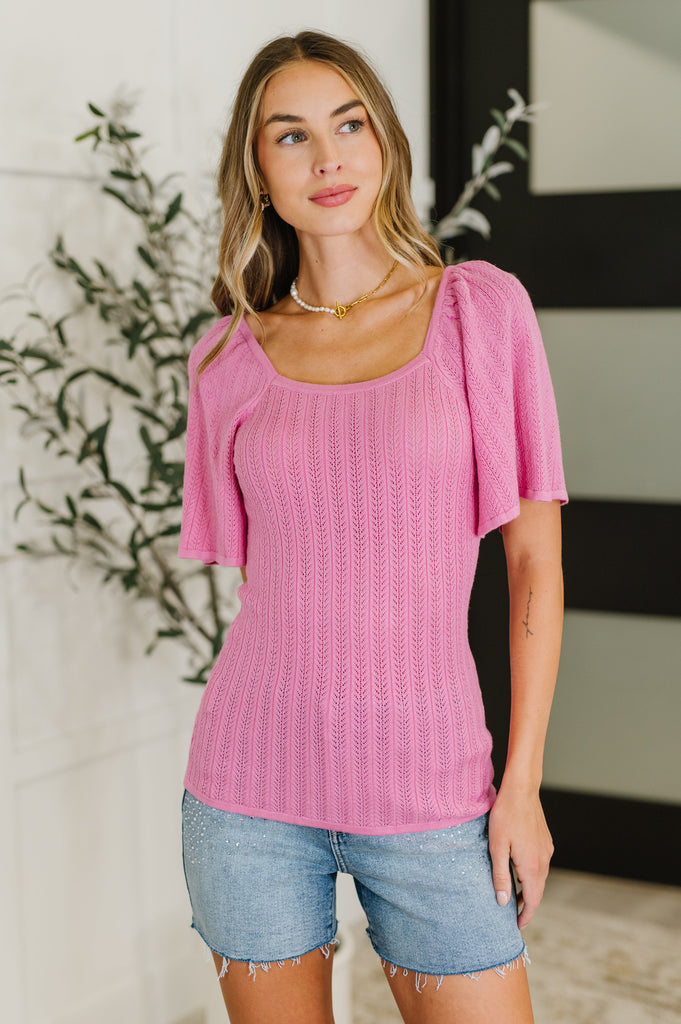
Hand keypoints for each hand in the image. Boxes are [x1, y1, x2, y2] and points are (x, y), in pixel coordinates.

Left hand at [488, 785, 553, 928]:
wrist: (521, 790)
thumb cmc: (505, 816)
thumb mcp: (497, 848)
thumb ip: (501, 876)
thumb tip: (503, 903)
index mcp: (532, 866)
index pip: (532, 900)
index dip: (525, 916)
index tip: (517, 927)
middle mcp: (544, 861)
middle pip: (537, 891)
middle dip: (526, 905)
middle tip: (513, 916)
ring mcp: (546, 850)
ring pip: (539, 878)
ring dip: (528, 889)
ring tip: (513, 896)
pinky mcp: (545, 841)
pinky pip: (540, 865)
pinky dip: (531, 875)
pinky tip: (518, 871)